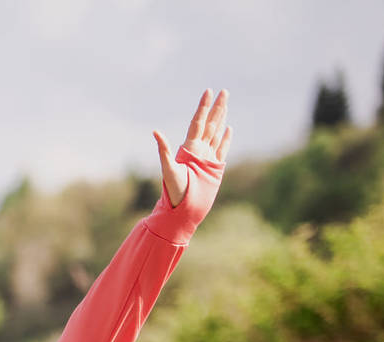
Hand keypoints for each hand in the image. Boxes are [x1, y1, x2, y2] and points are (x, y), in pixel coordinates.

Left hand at [153, 89, 231, 207]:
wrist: (183, 208)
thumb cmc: (173, 191)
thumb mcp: (168, 169)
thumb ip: (164, 150)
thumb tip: (155, 132)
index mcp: (189, 148)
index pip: (198, 122)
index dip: (203, 107)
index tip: (208, 91)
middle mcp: (198, 150)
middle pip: (209, 124)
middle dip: (217, 108)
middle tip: (223, 91)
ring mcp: (207, 157)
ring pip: (216, 133)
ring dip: (221, 119)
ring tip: (225, 105)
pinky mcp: (214, 167)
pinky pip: (222, 149)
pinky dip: (225, 138)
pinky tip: (228, 128)